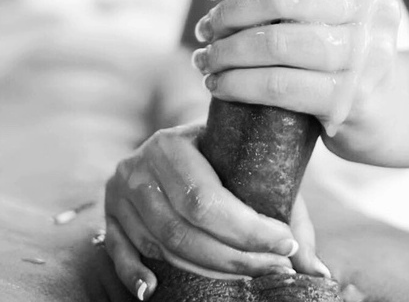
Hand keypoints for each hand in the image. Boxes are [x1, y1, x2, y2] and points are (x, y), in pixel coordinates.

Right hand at [104, 124, 328, 299]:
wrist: (177, 142)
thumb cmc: (219, 154)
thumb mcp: (247, 164)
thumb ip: (285, 212)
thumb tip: (318, 273)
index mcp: (171, 144)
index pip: (205, 199)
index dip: (247, 230)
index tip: (286, 245)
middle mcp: (139, 166)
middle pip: (181, 228)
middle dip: (233, 257)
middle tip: (274, 266)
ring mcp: (119, 192)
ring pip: (159, 245)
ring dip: (204, 269)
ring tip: (246, 273)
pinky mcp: (110, 213)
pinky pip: (117, 251)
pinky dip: (135, 274)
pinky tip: (154, 290)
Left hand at [186, 0, 398, 162]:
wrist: (374, 99)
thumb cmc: (327, 36)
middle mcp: (371, 1)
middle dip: (227, 13)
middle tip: (206, 28)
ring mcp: (365, 52)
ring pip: (274, 43)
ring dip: (225, 53)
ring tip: (206, 58)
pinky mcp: (347, 97)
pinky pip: (277, 86)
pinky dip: (236, 85)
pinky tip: (217, 85)